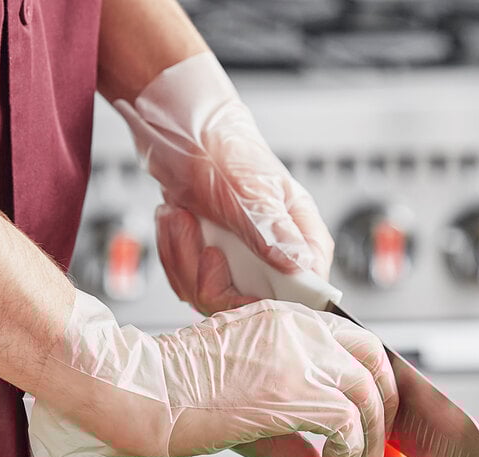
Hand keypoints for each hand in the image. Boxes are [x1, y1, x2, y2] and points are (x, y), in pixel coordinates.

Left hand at [114, 52, 333, 314]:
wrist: (181, 132)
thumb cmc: (222, 148)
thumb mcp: (249, 189)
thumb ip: (273, 231)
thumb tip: (301, 267)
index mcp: (297, 235)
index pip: (306, 290)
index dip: (272, 301)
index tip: (239, 289)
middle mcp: (272, 253)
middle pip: (250, 302)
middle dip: (211, 278)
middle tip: (203, 245)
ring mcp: (239, 260)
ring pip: (211, 295)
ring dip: (184, 259)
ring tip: (182, 220)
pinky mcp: (209, 261)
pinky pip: (187, 281)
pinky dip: (172, 254)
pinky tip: (174, 222)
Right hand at [154, 300, 397, 456]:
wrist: (152, 388)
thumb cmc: (181, 383)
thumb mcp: (241, 387)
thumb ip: (284, 425)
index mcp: (285, 319)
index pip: (350, 338)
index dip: (367, 375)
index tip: (369, 406)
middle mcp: (300, 330)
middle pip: (371, 357)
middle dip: (384, 400)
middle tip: (379, 436)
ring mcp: (301, 358)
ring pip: (368, 392)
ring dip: (372, 437)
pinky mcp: (298, 393)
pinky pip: (349, 424)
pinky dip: (353, 452)